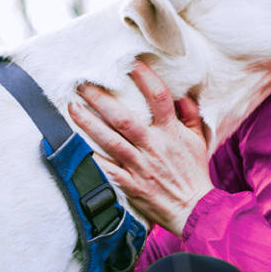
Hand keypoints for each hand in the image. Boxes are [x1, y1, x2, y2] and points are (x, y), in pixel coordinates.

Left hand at [68, 60, 212, 235]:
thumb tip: (182, 94)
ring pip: (109, 140)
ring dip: (88, 123)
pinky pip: (105, 169)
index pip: (158, 97)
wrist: (193, 208)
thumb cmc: (194, 173)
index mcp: (171, 132)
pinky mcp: (129, 183)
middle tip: (83, 83)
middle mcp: (153, 146)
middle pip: (123, 118)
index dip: (145, 77)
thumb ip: (190, 115)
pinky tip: (73, 145)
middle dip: (101, 99)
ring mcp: (139, 165)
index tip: (131, 62)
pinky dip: (89, 157)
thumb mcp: (198, 140)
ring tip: (72, 107)